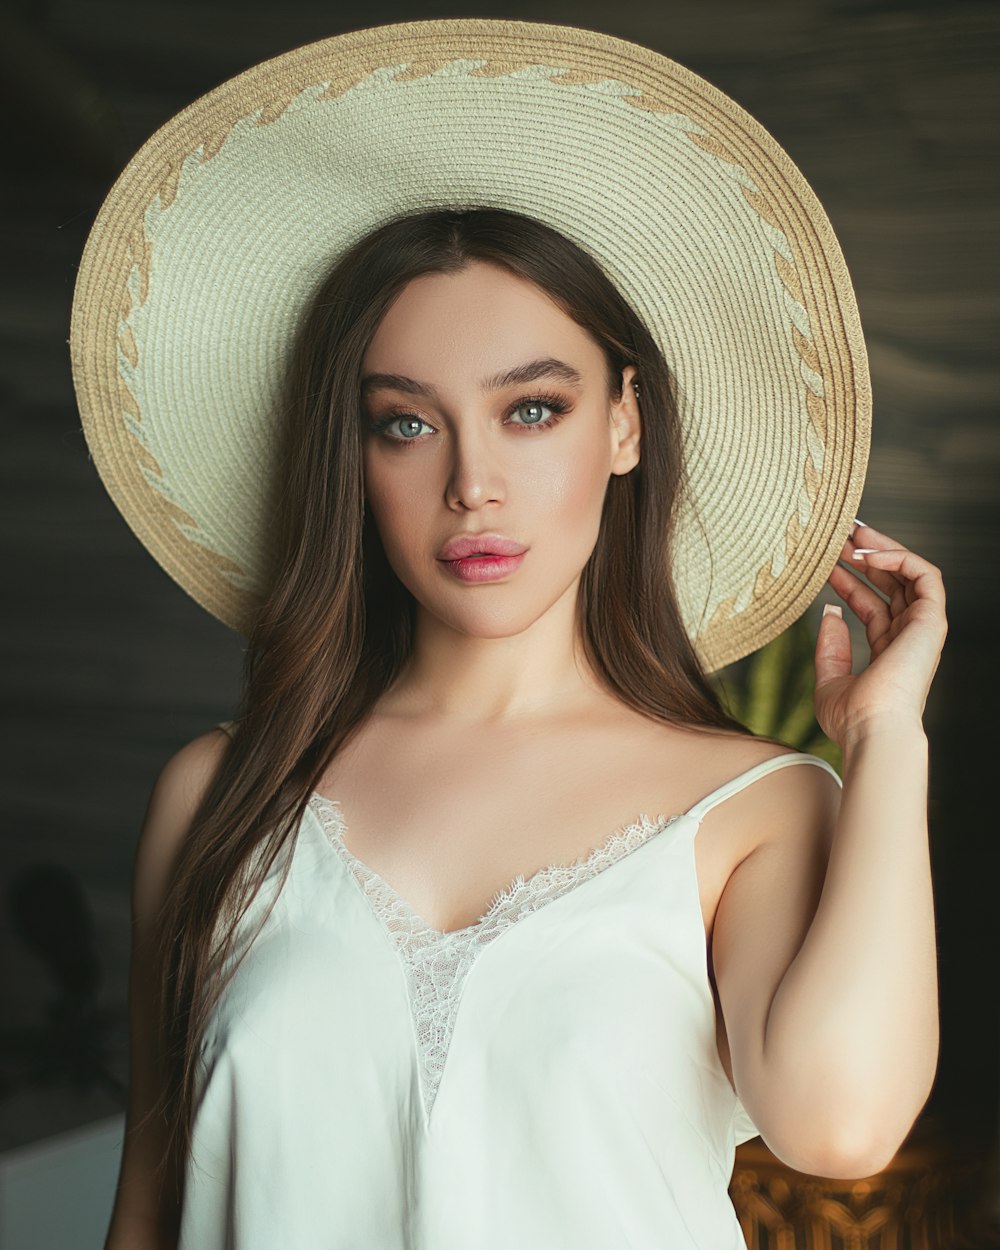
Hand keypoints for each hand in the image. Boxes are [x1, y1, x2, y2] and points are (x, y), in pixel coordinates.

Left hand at [814, 521, 947, 745]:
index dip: (849, 579)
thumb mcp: (829, 680)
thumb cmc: (852, 718)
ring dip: (882, 548)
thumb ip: (830, 647)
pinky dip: (899, 558)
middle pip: (892, 585)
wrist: (873, 729)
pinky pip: (924, 575)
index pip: (872, 605)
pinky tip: (868, 553)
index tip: (826, 561)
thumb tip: (830, 611)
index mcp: (889, 652)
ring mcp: (923, 628)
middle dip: (867, 556)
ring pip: (910, 574)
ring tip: (852, 533)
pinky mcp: (932, 620)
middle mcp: (909, 637)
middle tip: (839, 535)